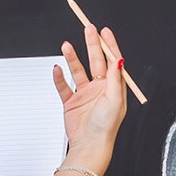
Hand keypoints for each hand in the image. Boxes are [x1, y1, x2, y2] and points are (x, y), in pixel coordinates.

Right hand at [51, 23, 127, 175]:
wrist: (89, 146)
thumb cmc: (105, 127)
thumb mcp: (115, 100)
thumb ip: (115, 79)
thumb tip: (118, 60)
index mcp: (113, 88)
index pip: (112, 61)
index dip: (109, 45)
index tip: (104, 32)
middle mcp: (100, 89)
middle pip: (95, 61)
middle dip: (92, 44)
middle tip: (88, 29)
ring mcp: (84, 94)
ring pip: (78, 70)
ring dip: (72, 58)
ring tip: (67, 46)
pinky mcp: (71, 102)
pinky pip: (63, 86)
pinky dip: (59, 77)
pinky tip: (56, 69)